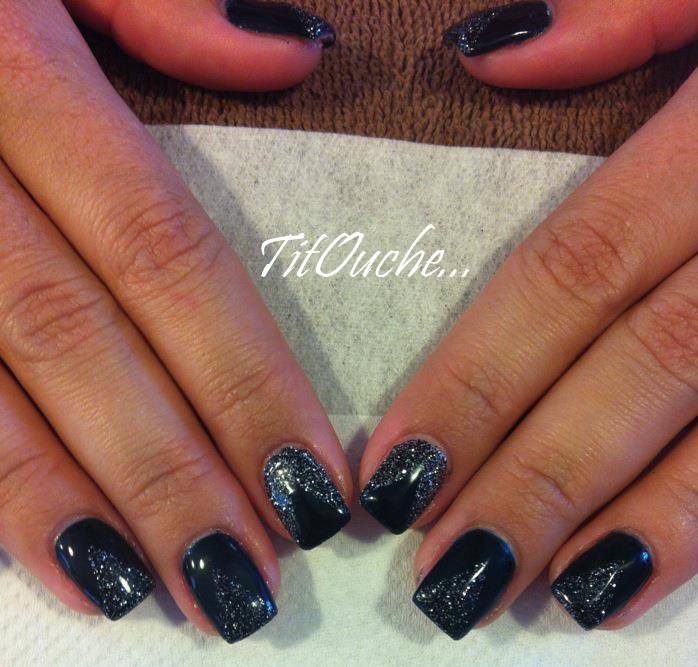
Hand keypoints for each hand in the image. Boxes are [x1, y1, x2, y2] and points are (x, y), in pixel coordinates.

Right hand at [0, 0, 348, 642]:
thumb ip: (165, 5)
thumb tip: (293, 54)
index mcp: (17, 66)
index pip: (163, 254)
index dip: (241, 378)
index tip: (310, 482)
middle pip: (78, 343)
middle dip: (169, 474)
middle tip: (250, 580)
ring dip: (72, 512)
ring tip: (163, 597)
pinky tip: (52, 563)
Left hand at [359, 0, 697, 636]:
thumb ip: (623, 13)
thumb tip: (487, 52)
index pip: (567, 276)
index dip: (475, 378)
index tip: (397, 466)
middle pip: (636, 375)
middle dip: (533, 481)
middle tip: (444, 574)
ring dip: (631, 530)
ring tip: (534, 594)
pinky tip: (644, 582)